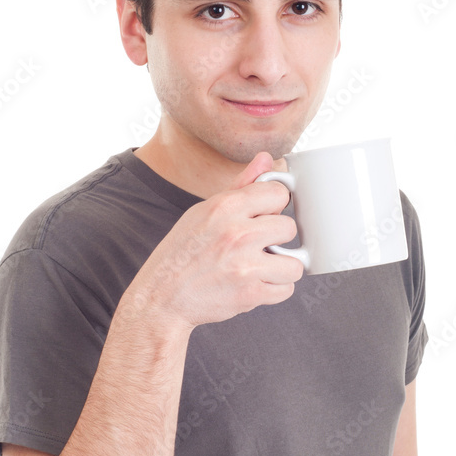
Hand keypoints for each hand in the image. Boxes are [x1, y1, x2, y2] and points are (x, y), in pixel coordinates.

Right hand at [129, 151, 303, 328]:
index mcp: (225, 207)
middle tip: (257, 246)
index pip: (279, 193)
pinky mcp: (249, 294)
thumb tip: (266, 158)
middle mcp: (237, 233)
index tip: (263, 217)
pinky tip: (254, 285)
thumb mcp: (204, 211)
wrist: (161, 297)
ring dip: (280, 269)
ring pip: (295, 263)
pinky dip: (273, 290)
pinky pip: (286, 289)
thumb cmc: (182, 253)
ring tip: (259, 268)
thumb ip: (240, 186)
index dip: (273, 206)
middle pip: (290, 227)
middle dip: (277, 239)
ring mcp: (245, 265)